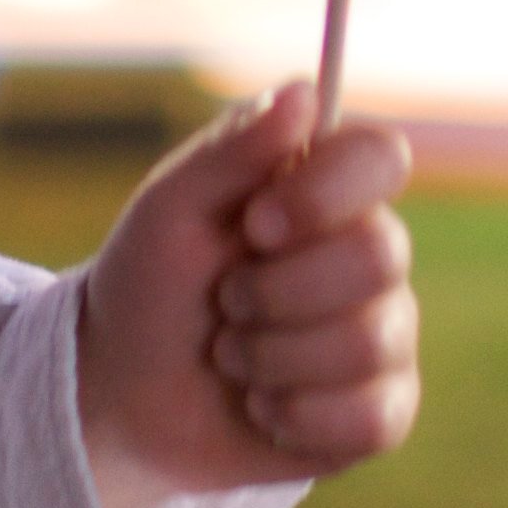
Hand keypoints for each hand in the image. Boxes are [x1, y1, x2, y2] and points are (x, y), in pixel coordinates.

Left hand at [75, 83, 420, 507]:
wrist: (123, 396)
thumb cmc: (148, 286)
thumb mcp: (169, 210)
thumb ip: (232, 151)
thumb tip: (304, 91)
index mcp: (323, 192)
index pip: (383, 158)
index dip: (326, 194)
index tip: (256, 224)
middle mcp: (367, 255)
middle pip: (380, 256)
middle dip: (277, 292)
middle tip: (226, 302)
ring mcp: (382, 332)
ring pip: (370, 342)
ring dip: (272, 357)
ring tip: (231, 357)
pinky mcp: (378, 410)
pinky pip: (374, 416)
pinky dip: (296, 417)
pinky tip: (262, 407)